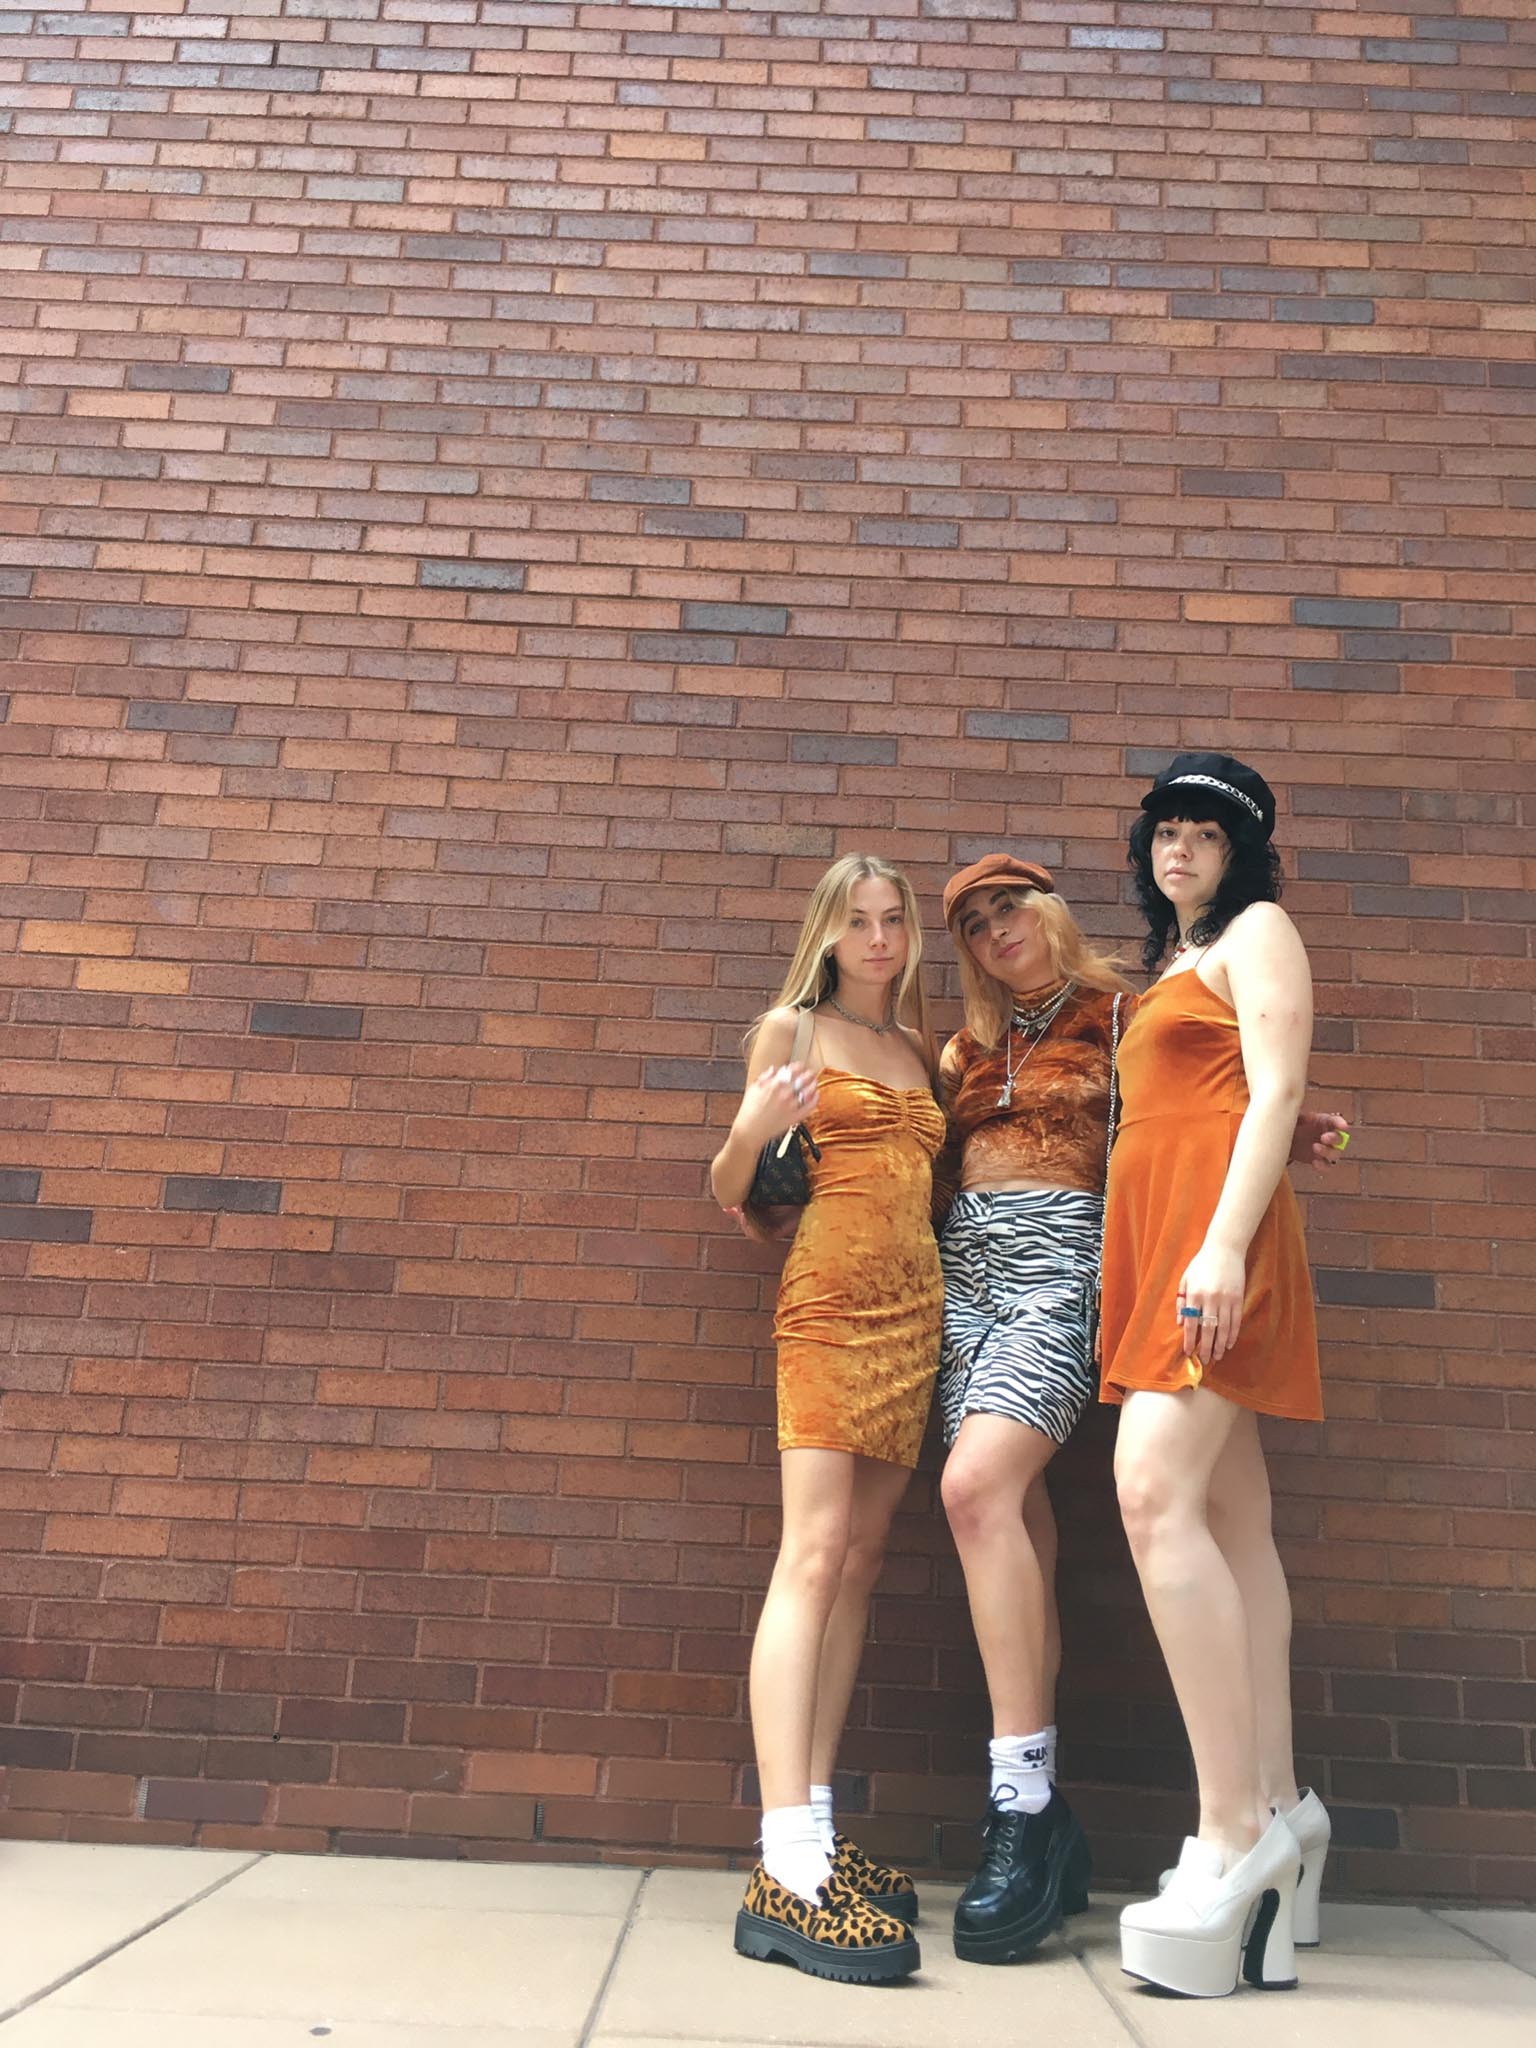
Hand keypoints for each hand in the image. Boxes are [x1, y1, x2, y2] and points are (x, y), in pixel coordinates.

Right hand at [734, 1062, 818, 1151]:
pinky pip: (810, 1107)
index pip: (793, 1070)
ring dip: (813, 1084)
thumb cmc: (749, 1111)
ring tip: (814, 1082)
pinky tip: (816, 1095)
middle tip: (810, 1073)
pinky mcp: (795, 1117)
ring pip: (809, 1091)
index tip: (801, 1066)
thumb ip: (764, 1077)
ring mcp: (791, 1106)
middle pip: (803, 1079)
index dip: (799, 1066)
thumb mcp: (753, 1089)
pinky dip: (815, 1099)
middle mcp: (784, 1094)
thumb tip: (773, 1069)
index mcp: (774, 1085)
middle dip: (809, 1074)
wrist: (749, 1130)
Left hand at [1176, 1239, 1247, 1366]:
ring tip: (1218, 1356)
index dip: (1190, 1340)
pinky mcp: (1238, 1298)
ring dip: (1220, 1344)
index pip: (1191, 1323)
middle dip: (1206, 1347)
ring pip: (1223, 1328)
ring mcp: (1226, 1299)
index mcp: (1194, 1294)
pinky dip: (1233, 1334)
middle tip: (1204, 1360)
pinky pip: (1236, 1321)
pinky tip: (1229, 1343)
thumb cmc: (1201, 1264)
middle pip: (1208, 1329)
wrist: (1224, 1249)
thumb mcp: (1186, 1279)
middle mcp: (1210, 1298)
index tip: (1189, 1352)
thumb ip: (1181, 1301)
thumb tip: (1181, 1323)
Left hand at [1291, 1109, 1350, 1167]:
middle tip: (1324, 1138)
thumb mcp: (1296, 1119)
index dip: (1341, 1123)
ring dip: (1327, 1152)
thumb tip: (1309, 1118)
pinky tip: (1315, 1163)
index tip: (1342, 1126)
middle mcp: (1329, 1135)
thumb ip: (1302, 1118)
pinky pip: (1327, 1166)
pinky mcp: (1321, 1161)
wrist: (1285, 1141)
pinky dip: (1323, 1166)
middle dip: (1334, 1138)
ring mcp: (1326, 1149)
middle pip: (1339, 1139)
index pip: (1336, 1121)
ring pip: (1335, 1153)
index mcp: (1325, 1121)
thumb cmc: (1294, 1126)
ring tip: (1315, 1147)